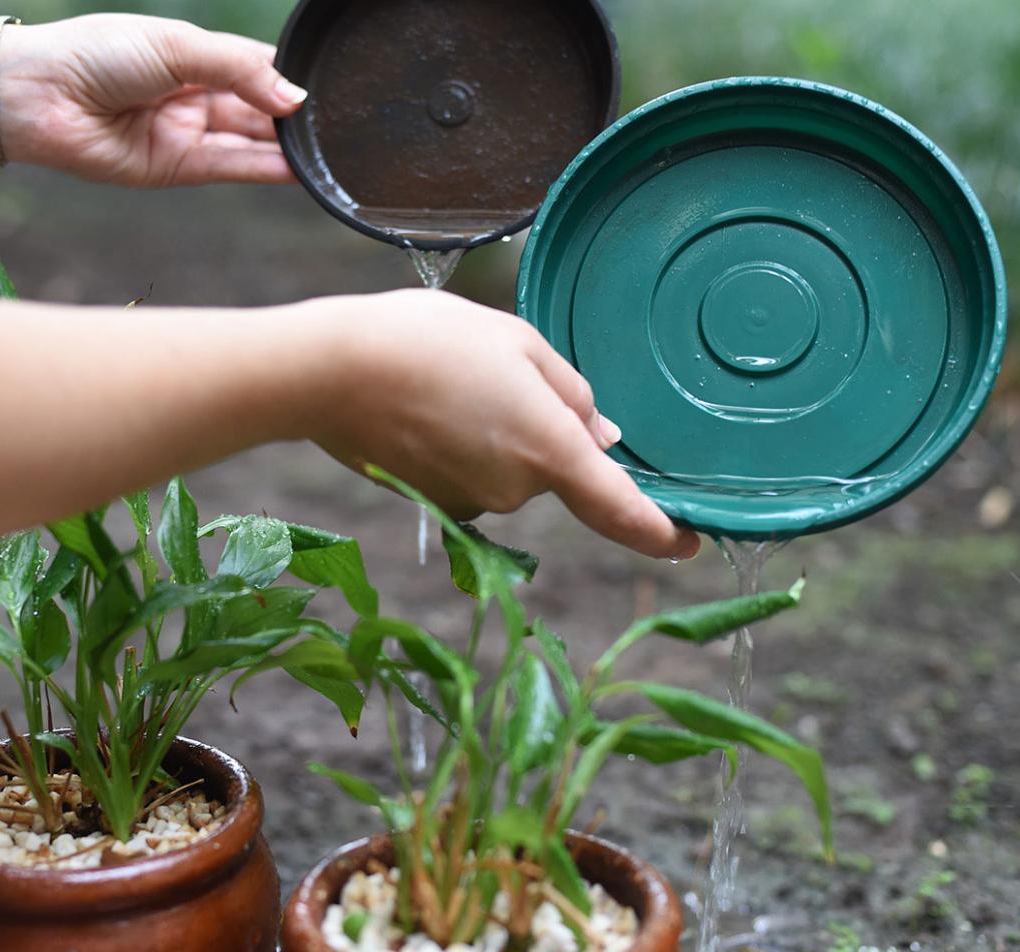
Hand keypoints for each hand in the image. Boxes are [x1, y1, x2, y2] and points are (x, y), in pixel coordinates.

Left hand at [0, 14, 305, 186]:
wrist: (41, 95)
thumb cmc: (97, 54)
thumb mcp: (177, 45)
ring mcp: (188, 132)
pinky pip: (232, 168)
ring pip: (251, 141)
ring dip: (287, 147)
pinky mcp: (179, 168)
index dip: (289, 76)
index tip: (330, 87)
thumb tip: (294, 97)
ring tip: (328, 151)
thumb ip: (239, 69)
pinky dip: (266, 169)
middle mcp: (195, 95)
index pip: (256, 65)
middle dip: (293, 116)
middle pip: (258, 107)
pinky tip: (298, 168)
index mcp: (193, 55)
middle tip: (336, 124)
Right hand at [309, 290, 701, 559]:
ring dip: (495, 434)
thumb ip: (572, 393)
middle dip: (538, 429)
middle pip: (552, 469)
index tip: (690, 542)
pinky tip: (425, 408)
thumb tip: (602, 434)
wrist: (329, 372)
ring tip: (448, 382)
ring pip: (507, 471)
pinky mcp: (433, 504)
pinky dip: (460, 448)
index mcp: (548, 449)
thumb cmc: (427, 341)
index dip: (662, 532)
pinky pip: (469, 477)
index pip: (621, 509)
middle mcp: (514, 491)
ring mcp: (470, 504)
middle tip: (493, 372)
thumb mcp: (517, 342)